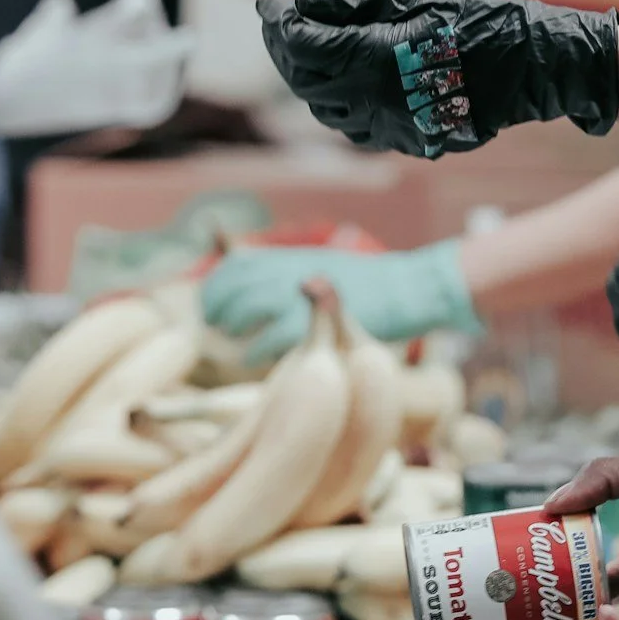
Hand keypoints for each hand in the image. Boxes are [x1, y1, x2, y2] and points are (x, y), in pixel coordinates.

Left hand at [202, 241, 477, 361]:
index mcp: (292, 258)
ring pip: (245, 306)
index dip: (216, 286)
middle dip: (217, 307)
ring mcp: (303, 295)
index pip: (235, 264)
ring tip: (232, 340)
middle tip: (215, 326)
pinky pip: (269, 338)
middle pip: (233, 285)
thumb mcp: (326, 269)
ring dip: (231, 325)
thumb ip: (294, 278)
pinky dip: (254, 351)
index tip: (211, 306)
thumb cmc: (369, 288)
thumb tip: (263, 287)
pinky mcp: (315, 323)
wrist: (407, 290)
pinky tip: (252, 361)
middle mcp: (291, 270)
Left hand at [255, 0, 618, 159]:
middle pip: (306, 83)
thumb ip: (354, 3)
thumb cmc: (485, 20)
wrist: (538, 67)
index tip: (268, 3)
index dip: (278, 23)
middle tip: (279, 22)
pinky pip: (358, 129)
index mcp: (377, 62)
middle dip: (285, 51)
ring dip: (308, 80)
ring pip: (327, 112)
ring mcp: (396, 131)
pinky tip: (342, 81)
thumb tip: (304, 4)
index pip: (304, 46)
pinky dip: (338, 103)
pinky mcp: (412, 143)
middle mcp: (378, 105)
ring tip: (306, 48)